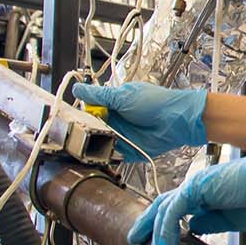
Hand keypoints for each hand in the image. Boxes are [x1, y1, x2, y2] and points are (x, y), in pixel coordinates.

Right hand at [72, 81, 207, 161]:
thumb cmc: (154, 103)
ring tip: (89, 144)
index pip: (90, 110)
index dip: (80, 115)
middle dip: (85, 132)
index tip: (69, 119)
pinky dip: (107, 156)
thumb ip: (98, 96)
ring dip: (94, 145)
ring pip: (100, 143)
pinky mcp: (129, 151)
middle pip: (92, 129)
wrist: (176, 120)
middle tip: (78, 134)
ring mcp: (122, 136)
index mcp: (113, 104)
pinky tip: (101, 154)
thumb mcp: (122, 96)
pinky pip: (113, 155)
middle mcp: (116, 121)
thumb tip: (77, 88)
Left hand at [129, 160, 245, 244]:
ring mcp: (193, 186)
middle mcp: (195, 187)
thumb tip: (193, 228)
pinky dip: (166, 234)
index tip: (156, 241)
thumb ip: (209, 223)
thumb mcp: (231, 220)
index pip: (174, 208)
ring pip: (163, 212)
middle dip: (147, 224)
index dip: (161, 224)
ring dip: (156, 238)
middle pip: (161, 205)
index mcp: (203, 193)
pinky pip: (172, 214)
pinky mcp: (194, 189)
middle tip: (136, 241)